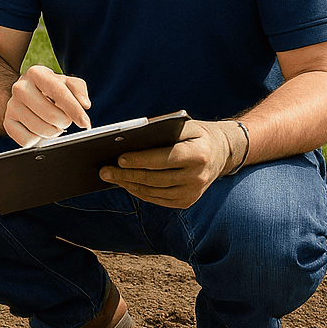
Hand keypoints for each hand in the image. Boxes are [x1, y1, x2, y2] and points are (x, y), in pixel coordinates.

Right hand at [3, 65, 91, 144]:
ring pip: (39, 130)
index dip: (75, 110)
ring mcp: (11, 105)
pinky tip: (39, 130)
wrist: (26, 96)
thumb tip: (84, 104)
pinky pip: (27, 140)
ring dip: (53, 132)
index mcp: (36, 73)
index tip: (85, 123)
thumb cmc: (50, 91)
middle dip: (64, 122)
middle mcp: (20, 87)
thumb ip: (79, 90)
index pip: (58, 92)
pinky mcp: (7, 122)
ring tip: (52, 124)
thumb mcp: (67, 84)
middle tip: (64, 120)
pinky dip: (38, 140)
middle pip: (50, 115)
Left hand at [98, 119, 236, 208]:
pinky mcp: (187, 201)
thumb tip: (129, 138)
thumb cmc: (196, 134)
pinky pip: (158, 199)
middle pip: (155, 178)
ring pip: (153, 191)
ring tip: (110, 177)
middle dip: (126, 175)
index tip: (119, 158)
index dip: (141, 160)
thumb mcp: (185, 126)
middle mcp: (197, 177)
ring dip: (129, 185)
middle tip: (104, 171)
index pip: (164, 159)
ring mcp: (193, 192)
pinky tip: (126, 184)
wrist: (222, 153)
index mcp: (198, 154)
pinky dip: (140, 192)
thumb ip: (162, 130)